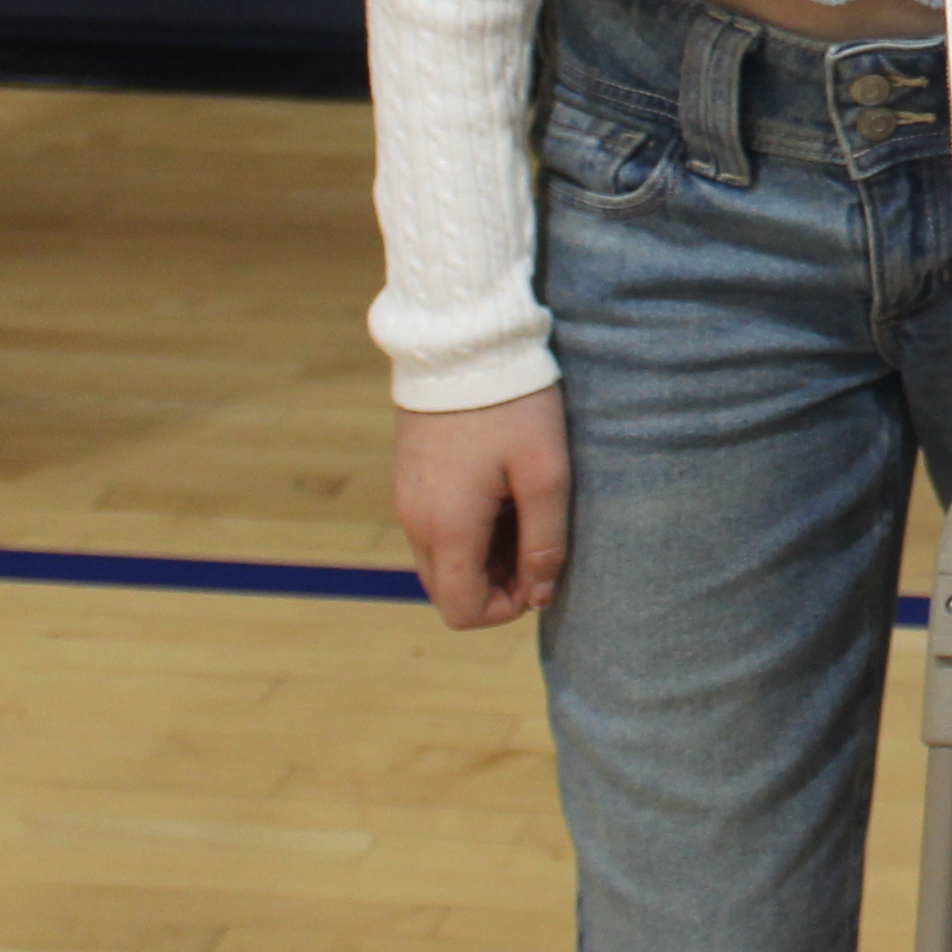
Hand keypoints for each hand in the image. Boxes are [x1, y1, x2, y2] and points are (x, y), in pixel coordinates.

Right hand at [395, 387, 569, 627]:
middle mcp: (415, 522)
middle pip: (448, 591)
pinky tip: (498, 491)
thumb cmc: (513, 405)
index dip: (506, 607)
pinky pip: (433, 528)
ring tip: (520, 510)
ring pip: (440, 561)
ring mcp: (406, 499)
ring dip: (482, 555)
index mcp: (447, 527)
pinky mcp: (408, 478)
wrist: (463, 342)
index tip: (539, 572)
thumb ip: (544, 542)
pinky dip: (466, 529)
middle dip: (494, 583)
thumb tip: (540, 594)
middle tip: (533, 542)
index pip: (463, 610)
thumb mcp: (545, 473)